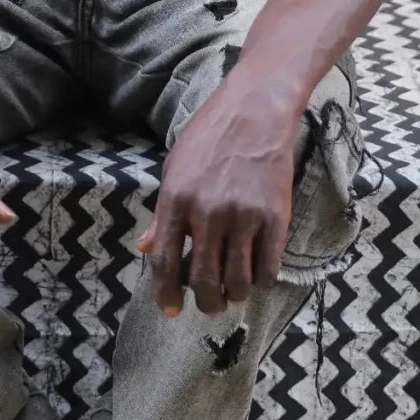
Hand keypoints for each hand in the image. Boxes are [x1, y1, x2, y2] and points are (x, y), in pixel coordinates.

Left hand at [137, 79, 301, 317]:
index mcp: (176, 199)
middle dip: (205, 302)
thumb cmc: (209, 135)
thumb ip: (162, 212)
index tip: (170, 310)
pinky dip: (260, 281)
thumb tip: (145, 248)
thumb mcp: (174, 167)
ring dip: (233, 295)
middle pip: (202, 279)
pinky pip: (266, 268)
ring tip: (232, 292)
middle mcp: (207, 212)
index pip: (164, 260)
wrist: (255, 109)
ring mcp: (243, 216)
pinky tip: (255, 275)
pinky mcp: (275, 217)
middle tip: (209, 304)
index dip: (166, 292)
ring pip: (237, 281)